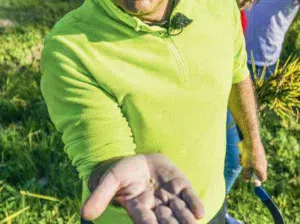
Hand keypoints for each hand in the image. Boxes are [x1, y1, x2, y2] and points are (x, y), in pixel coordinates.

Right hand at [81, 154, 204, 222]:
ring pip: (179, 211)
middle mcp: (156, 206)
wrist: (141, 160)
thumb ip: (100, 196)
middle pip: (165, 220)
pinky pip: (188, 196)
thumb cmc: (125, 171)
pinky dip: (194, 203)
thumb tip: (84, 214)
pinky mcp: (180, 185)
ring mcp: (170, 196)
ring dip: (186, 220)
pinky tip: (200, 212)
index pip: (144, 220)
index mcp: (138, 207)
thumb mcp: (111, 180)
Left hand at [238, 140, 267, 182]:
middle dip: (247, 169)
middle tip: (242, 165)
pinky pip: (251, 156)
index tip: (249, 179)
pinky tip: (242, 151)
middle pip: (255, 171)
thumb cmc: (249, 155)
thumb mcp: (245, 167)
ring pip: (251, 163)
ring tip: (241, 157)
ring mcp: (261, 157)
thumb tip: (246, 180)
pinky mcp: (257, 152)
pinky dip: (246, 155)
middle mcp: (263, 164)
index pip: (262, 179)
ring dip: (245, 161)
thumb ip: (246, 175)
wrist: (251, 140)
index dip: (256, 180)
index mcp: (262, 170)